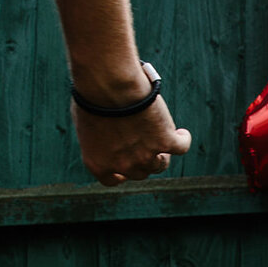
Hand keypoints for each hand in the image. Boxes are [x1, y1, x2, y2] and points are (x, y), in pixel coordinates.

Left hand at [74, 80, 191, 186]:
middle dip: (143, 161)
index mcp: (98, 163)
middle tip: (147, 146)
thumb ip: (96, 135)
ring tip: (164, 138)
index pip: (112, 180)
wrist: (110, 86)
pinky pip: (181, 147)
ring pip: (160, 164)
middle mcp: (123, 165)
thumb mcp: (84, 122)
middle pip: (140, 172)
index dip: (121, 175)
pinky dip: (182, 140)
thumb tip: (105, 132)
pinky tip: (181, 133)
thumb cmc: (93, 96)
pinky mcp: (165, 141)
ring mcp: (146, 155)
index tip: (125, 168)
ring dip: (162, 154)